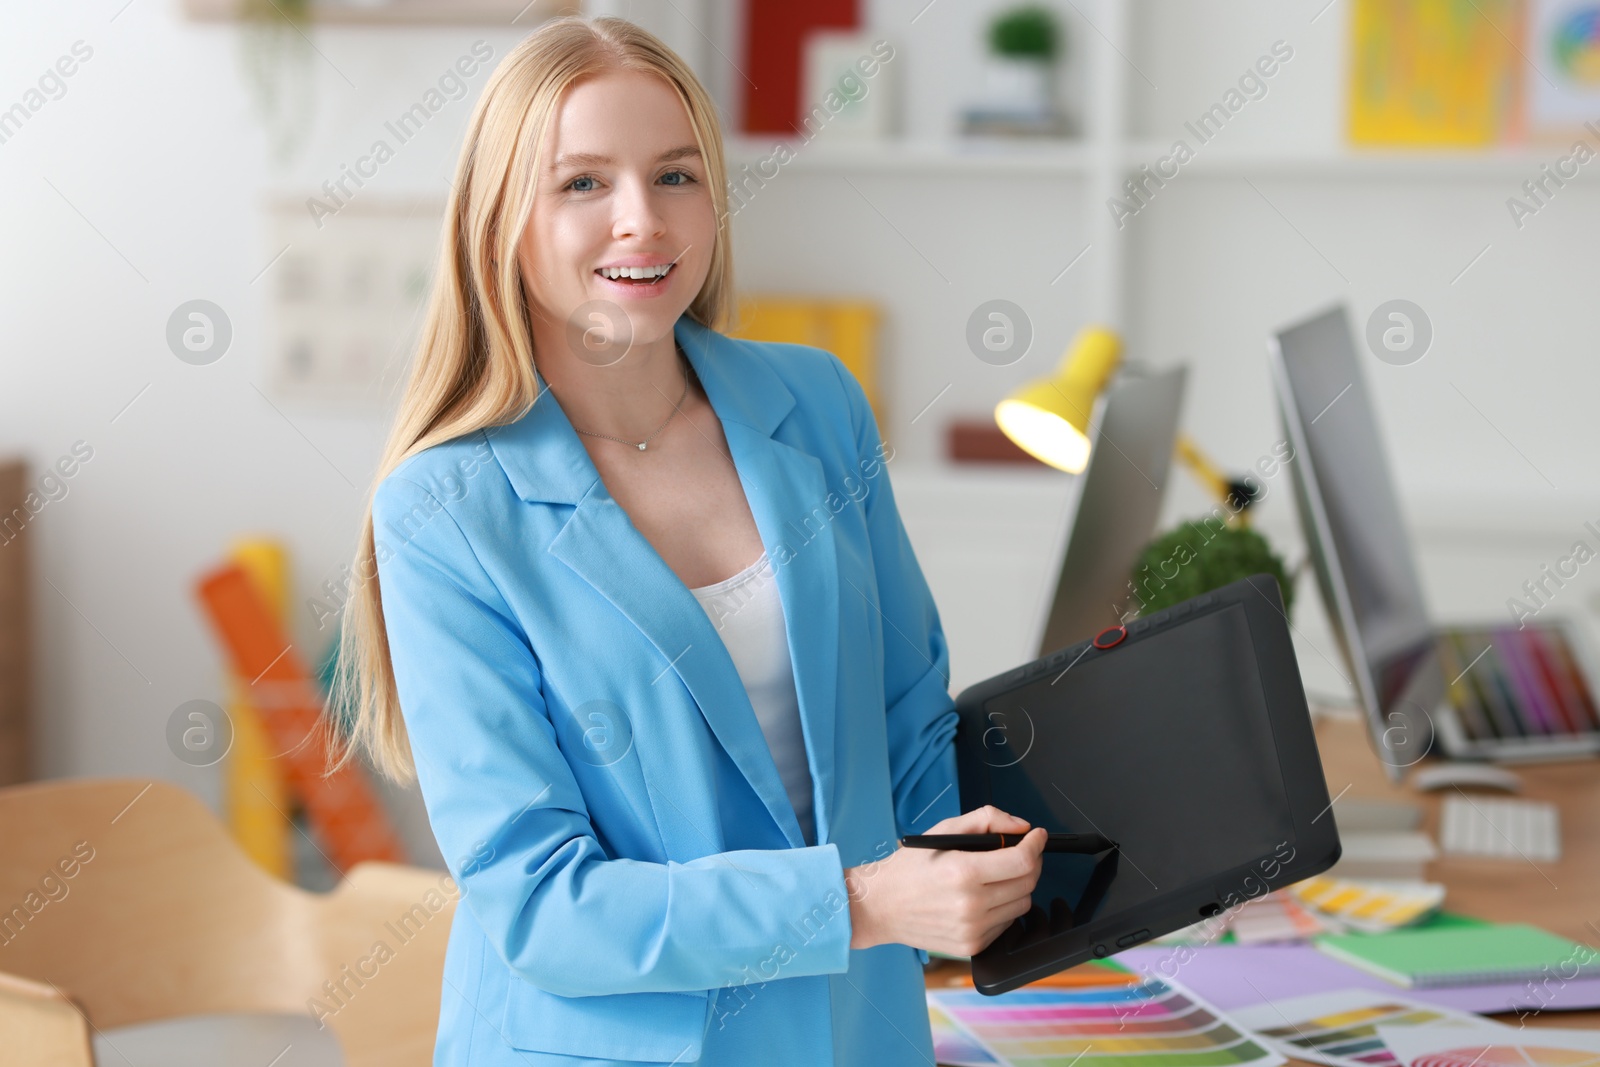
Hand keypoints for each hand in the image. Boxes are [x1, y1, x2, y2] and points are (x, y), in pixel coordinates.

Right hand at [843, 805, 1044, 956]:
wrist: (882, 906)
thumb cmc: (911, 867)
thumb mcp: (944, 830)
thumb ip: (986, 820)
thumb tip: (1021, 827)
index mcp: (963, 872)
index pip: (1021, 860)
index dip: (1036, 845)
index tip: (1038, 836)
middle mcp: (970, 905)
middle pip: (1028, 883)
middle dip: (1030, 862)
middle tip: (1021, 851)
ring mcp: (972, 929)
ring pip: (1022, 904)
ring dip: (1017, 886)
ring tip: (995, 876)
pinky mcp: (972, 946)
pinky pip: (1007, 924)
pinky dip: (1003, 907)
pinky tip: (983, 897)